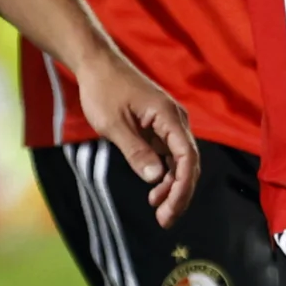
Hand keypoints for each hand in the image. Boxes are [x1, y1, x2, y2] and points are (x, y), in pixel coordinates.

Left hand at [71, 49, 200, 226]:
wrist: (97, 65)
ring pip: (180, 162)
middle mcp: (176, 120)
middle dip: (180, 193)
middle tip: (165, 220)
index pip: (187, 157)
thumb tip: (156, 178)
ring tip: (159, 211)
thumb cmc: (103, 90)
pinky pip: (170, 155)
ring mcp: (169, 124)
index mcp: (169, 117)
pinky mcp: (160, 127)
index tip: (170, 208)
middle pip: (189, 163)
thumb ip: (136, 152)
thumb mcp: (114, 125)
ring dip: (173, 187)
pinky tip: (154, 191)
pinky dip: (165, 175)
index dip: (183, 186)